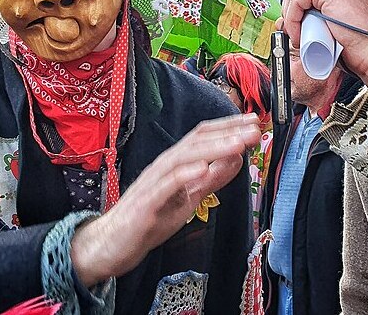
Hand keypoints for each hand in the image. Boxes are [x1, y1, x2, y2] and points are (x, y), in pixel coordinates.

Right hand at [71, 113, 260, 285]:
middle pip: (197, 141)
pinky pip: (166, 185)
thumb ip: (212, 179)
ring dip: (214, 147)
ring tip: (239, 143)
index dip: (229, 127)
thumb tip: (238, 160)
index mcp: (176, 163)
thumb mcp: (190, 198)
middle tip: (255, 128)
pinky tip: (203, 168)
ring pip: (184, 156)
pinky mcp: (146, 203)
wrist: (112, 245)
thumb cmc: (151, 218)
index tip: (255, 122)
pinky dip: (185, 174)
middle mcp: (164, 166)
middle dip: (228, 132)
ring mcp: (154, 182)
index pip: (204, 136)